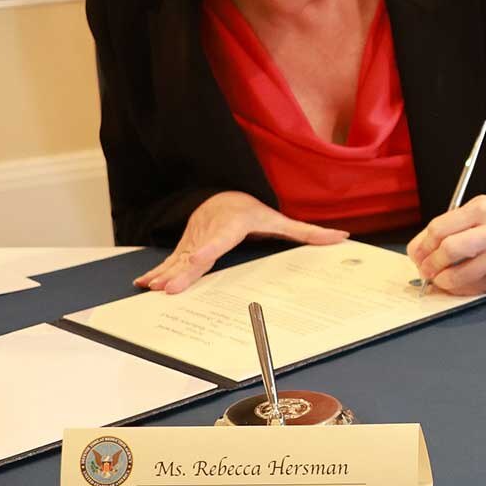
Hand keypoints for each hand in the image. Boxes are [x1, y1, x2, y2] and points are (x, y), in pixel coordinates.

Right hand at [134, 192, 347, 293]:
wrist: (222, 196)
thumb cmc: (253, 211)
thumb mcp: (280, 219)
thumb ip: (308, 232)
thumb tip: (341, 237)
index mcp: (232, 225)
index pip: (220, 239)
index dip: (207, 249)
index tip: (196, 259)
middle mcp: (209, 232)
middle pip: (195, 255)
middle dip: (181, 272)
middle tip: (168, 289)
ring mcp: (194, 240)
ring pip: (178, 258)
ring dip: (164, 273)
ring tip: (152, 288)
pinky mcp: (184, 246)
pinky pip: (170, 260)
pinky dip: (156, 271)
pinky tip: (143, 284)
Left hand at [408, 197, 485, 295]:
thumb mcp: (472, 217)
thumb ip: (443, 230)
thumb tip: (416, 254)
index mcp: (482, 208)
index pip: (439, 228)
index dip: (422, 245)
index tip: (417, 254)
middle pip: (448, 249)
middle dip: (430, 263)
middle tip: (425, 268)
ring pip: (457, 274)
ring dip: (441, 280)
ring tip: (439, 277)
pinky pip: (469, 288)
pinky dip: (456, 288)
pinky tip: (456, 282)